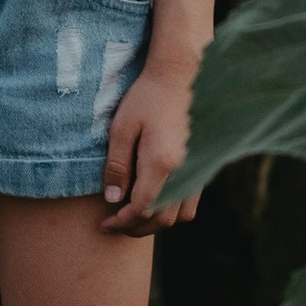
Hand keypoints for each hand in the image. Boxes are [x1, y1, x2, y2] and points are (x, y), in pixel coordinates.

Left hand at [100, 61, 198, 231]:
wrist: (180, 78)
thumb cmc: (147, 98)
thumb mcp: (122, 127)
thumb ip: (117, 166)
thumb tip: (112, 200)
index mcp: (161, 163)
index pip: (141, 210)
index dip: (121, 222)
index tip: (104, 223)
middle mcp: (183, 173)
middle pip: (160, 220)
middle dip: (135, 228)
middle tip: (114, 223)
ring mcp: (196, 172)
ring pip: (179, 217)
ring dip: (155, 224)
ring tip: (133, 215)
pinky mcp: (202, 168)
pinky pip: (189, 204)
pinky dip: (171, 212)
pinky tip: (153, 200)